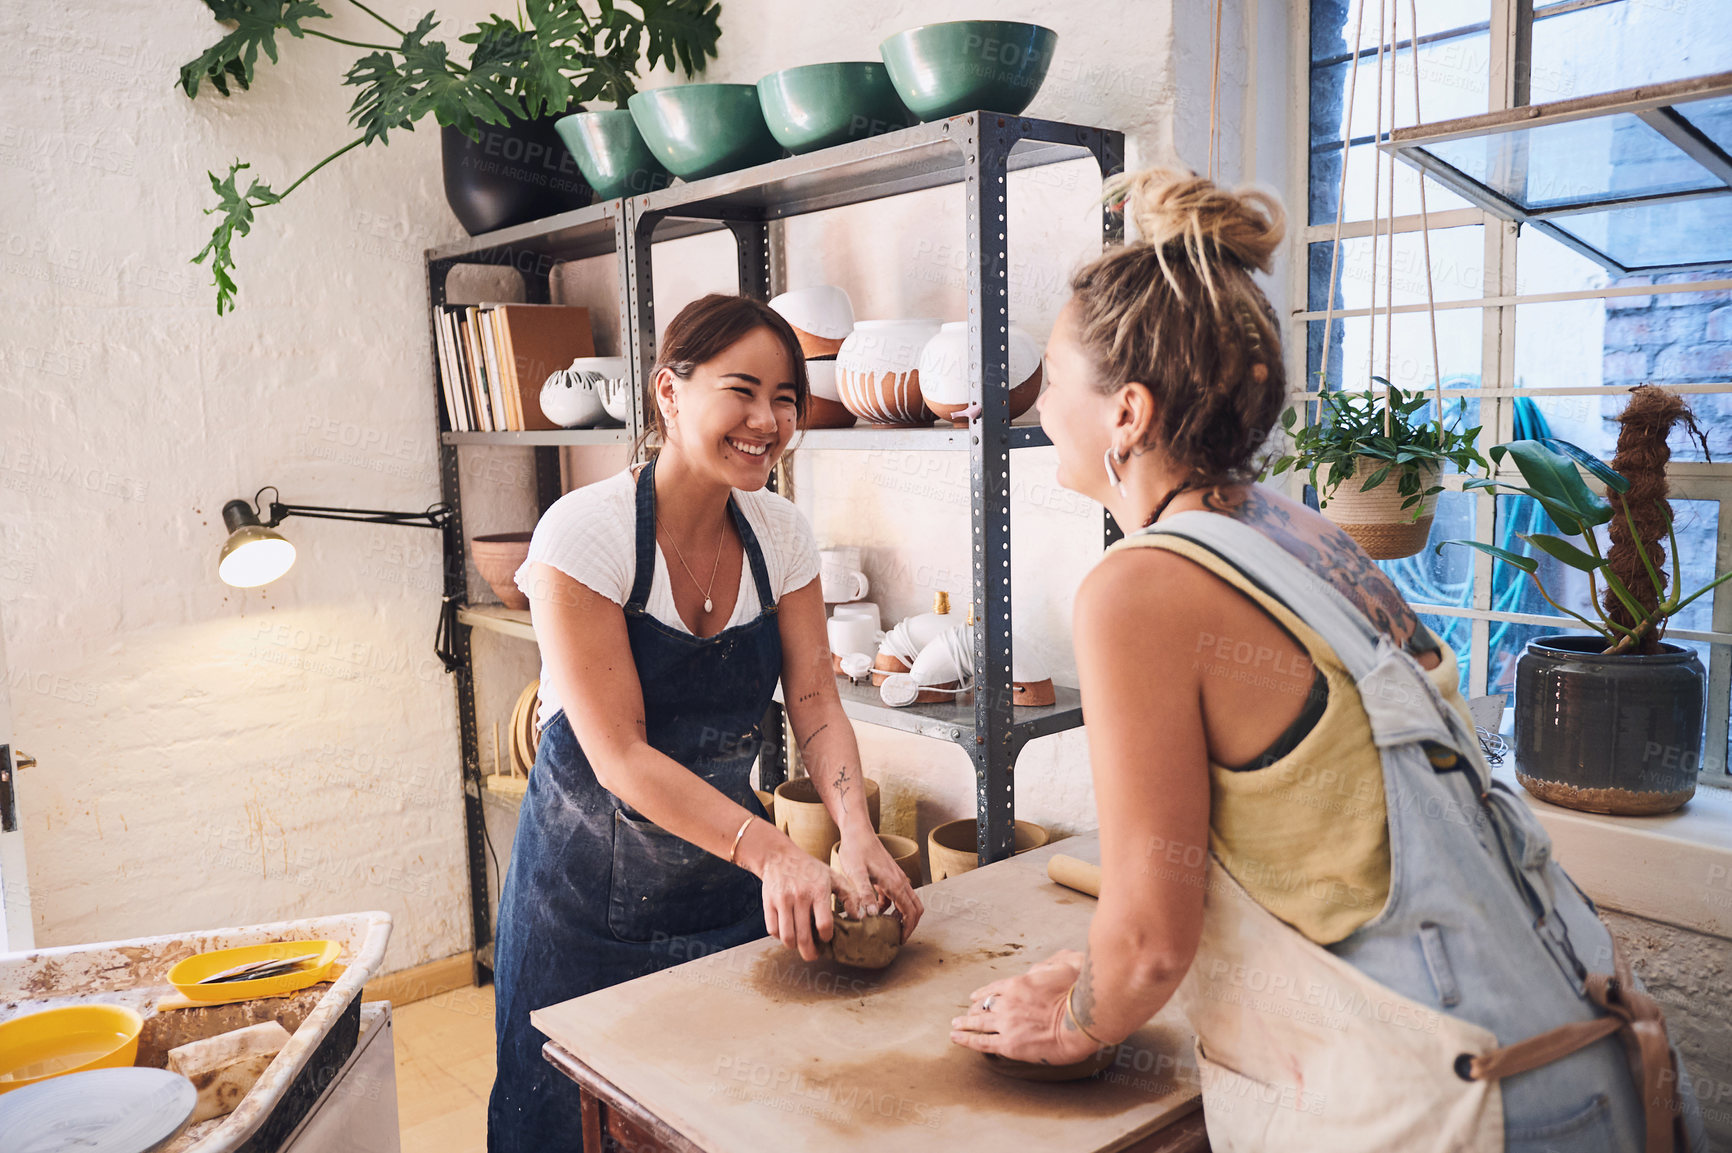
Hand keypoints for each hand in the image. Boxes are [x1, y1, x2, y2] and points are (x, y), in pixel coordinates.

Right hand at [757, 835, 838, 960]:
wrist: (779, 856)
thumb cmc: (810, 869)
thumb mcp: (833, 876)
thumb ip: (849, 896)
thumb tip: (859, 917)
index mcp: (818, 890)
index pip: (824, 924)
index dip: (826, 937)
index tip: (826, 938)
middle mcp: (800, 896)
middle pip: (803, 937)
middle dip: (810, 953)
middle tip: (814, 955)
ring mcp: (782, 900)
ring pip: (787, 937)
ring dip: (794, 946)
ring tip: (800, 944)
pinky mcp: (769, 903)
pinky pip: (773, 930)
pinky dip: (780, 937)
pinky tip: (788, 931)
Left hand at [831, 830, 924, 941]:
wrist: (857, 830)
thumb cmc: (855, 850)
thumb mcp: (856, 873)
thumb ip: (864, 894)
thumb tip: (872, 915)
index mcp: (895, 883)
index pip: (910, 912)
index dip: (907, 929)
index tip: (899, 941)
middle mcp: (900, 881)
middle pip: (915, 908)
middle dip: (909, 925)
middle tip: (896, 938)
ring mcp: (896, 877)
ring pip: (908, 901)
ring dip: (901, 915)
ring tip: (885, 927)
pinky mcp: (890, 875)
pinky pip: (897, 895)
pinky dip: (892, 906)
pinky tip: (875, 909)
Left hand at [949, 949, 1102, 1064]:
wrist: (1080, 1022)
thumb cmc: (1077, 993)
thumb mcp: (1064, 966)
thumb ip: (1048, 965)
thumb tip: (1037, 969)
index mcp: (1018, 984)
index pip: (994, 989)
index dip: (983, 994)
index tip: (975, 997)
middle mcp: (1008, 1002)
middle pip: (984, 1005)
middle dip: (973, 1009)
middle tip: (966, 1013)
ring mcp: (1007, 1023)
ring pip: (978, 1022)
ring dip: (964, 1023)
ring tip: (955, 1025)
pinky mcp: (1009, 1045)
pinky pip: (982, 1042)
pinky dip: (966, 1040)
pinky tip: (957, 1037)